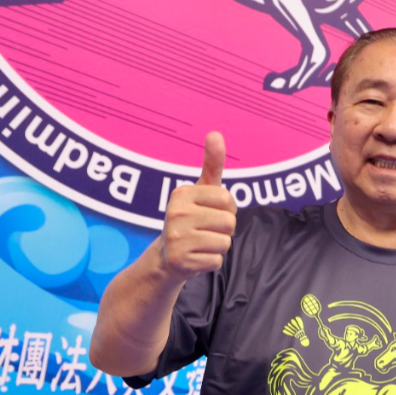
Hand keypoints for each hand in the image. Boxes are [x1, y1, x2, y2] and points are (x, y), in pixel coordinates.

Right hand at [159, 132, 236, 282]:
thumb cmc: (191, 218)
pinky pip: (216, 261)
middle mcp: (175, 213)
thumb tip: (215, 133)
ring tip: (201, 243)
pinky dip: (211, 261)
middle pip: (229, 222)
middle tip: (205, 230)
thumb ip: (212, 163)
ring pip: (224, 242)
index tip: (210, 211)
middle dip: (224, 229)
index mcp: (181, 194)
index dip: (227, 208)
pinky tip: (196, 257)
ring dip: (218, 246)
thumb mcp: (201, 190)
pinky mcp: (180, 261)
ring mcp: (176, 238)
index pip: (228, 199)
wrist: (166, 257)